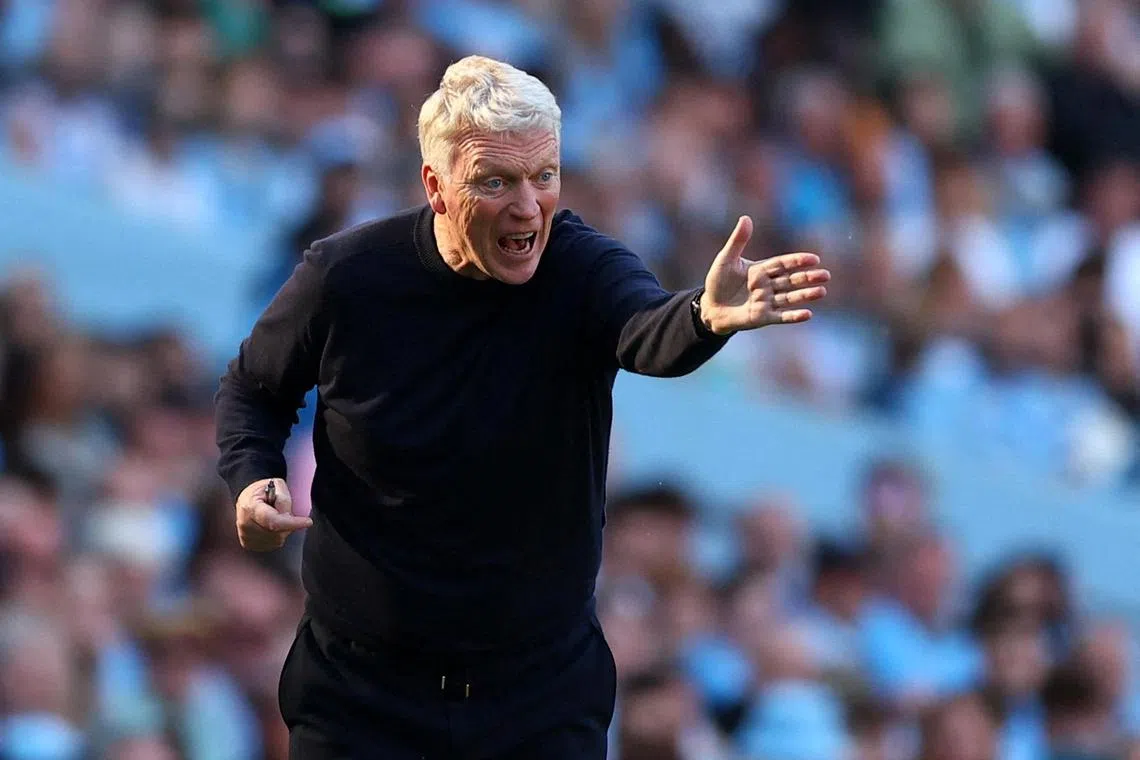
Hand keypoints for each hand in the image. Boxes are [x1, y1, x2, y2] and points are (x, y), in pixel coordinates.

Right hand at [235, 478, 310, 551]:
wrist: (247, 498)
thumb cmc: (262, 490)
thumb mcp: (275, 485)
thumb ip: (283, 498)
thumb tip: (287, 515)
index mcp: (250, 506)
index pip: (273, 521)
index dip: (292, 523)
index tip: (308, 522)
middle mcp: (244, 524)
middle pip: (277, 532)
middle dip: (288, 523)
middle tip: (285, 511)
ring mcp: (245, 536)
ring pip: (277, 540)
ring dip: (284, 530)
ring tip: (276, 516)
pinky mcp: (248, 544)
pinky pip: (272, 544)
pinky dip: (277, 535)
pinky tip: (272, 525)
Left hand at [700, 216, 829, 334]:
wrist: (710, 308)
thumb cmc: (718, 282)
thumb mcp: (726, 259)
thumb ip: (737, 241)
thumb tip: (745, 217)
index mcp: (761, 270)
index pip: (783, 264)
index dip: (798, 261)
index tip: (814, 259)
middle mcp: (768, 285)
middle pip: (791, 280)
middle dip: (808, 278)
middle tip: (826, 275)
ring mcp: (767, 302)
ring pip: (790, 298)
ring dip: (805, 295)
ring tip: (822, 291)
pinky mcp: (763, 317)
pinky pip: (781, 316)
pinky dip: (794, 316)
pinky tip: (808, 314)